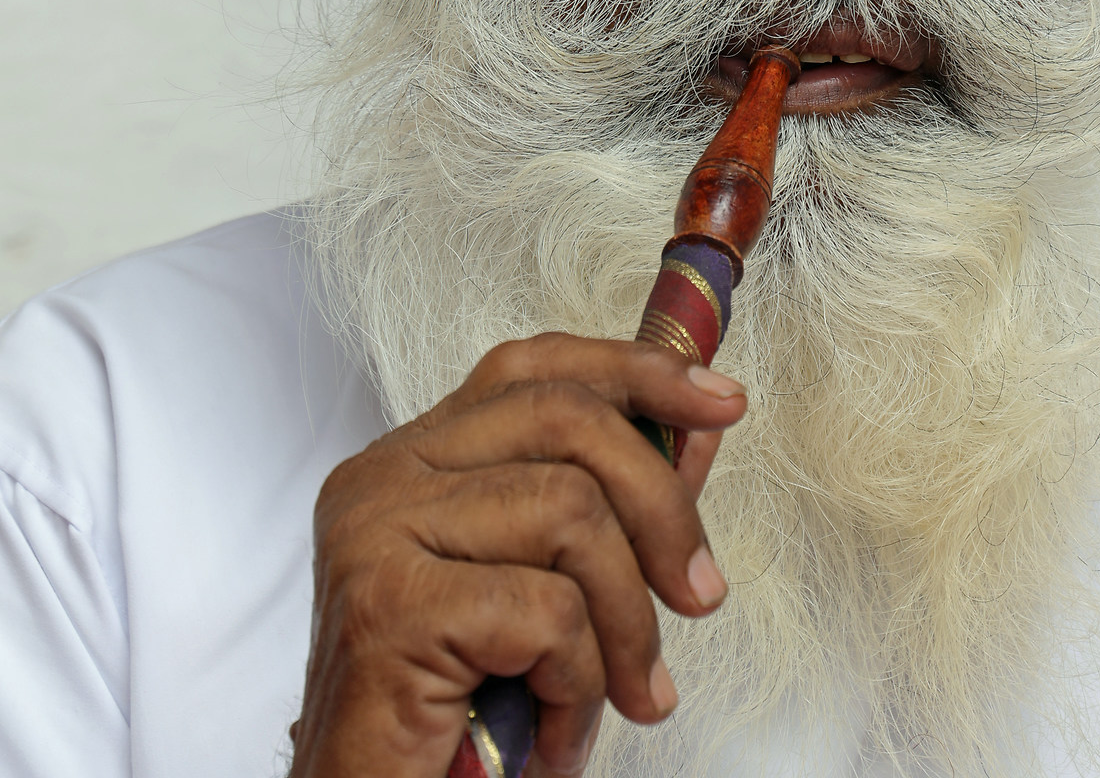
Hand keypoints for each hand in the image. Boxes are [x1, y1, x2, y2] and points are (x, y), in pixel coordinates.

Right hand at [287, 333, 746, 777]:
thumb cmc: (458, 717)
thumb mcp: (547, 591)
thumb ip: (611, 507)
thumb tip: (698, 432)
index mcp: (412, 458)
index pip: (533, 368)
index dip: (634, 371)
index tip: (721, 402)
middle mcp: (382, 476)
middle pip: (566, 422)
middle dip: (662, 508)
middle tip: (701, 595)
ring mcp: (375, 533)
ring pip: (570, 513)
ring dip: (627, 624)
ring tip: (624, 697)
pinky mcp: (388, 607)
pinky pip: (545, 613)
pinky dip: (579, 685)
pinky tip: (556, 733)